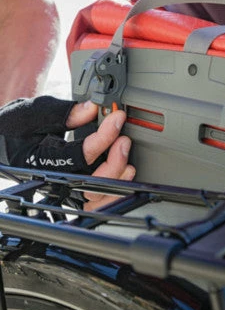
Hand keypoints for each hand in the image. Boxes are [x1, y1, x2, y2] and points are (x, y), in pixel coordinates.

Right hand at [0, 96, 135, 209]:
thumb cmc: (10, 132)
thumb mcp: (33, 114)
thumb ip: (64, 112)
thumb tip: (93, 108)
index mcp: (43, 162)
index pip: (80, 155)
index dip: (103, 137)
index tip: (117, 119)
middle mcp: (55, 181)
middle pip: (91, 183)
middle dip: (114, 162)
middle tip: (124, 140)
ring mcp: (65, 189)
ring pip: (96, 196)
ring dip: (116, 177)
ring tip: (128, 158)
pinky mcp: (73, 191)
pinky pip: (96, 201)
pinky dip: (113, 191)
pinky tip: (124, 173)